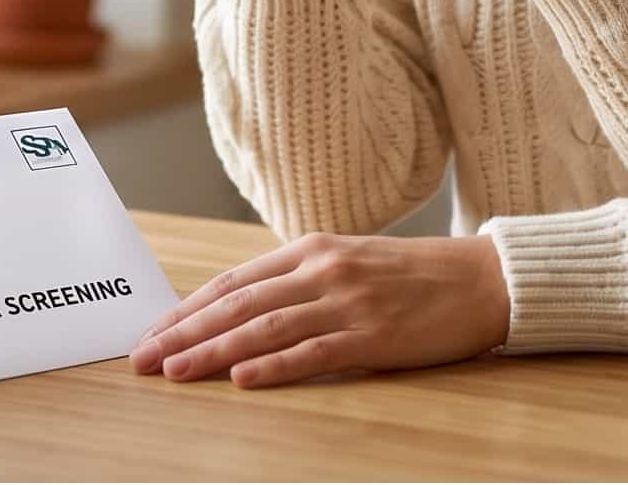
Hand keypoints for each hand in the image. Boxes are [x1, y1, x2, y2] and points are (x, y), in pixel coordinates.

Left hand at [130, 232, 509, 387]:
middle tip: (143, 358)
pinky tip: (241, 378)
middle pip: (237, 304)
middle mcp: (322, 270)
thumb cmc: (414, 275)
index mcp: (311, 249)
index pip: (233, 282)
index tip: (152, 333)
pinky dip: (273, 366)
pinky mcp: (374, 335)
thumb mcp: (349, 261)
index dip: (187, 309)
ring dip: (212, 350)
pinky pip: (313, 353)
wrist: (483, 278)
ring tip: (175, 371)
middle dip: (184, 332)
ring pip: (264, 328)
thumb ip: (300, 280)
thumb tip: (242, 309)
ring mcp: (347, 302)